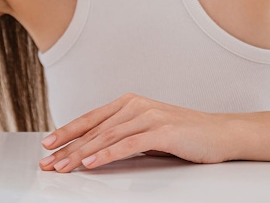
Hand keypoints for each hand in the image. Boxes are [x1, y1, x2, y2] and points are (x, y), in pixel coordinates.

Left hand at [39, 93, 233, 171]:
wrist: (221, 133)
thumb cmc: (186, 134)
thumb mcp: (149, 131)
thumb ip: (124, 135)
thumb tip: (95, 149)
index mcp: (131, 103)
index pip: (92, 118)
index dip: (68, 131)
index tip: (48, 144)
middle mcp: (137, 106)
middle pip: (95, 129)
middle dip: (68, 147)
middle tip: (48, 162)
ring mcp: (150, 116)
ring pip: (107, 137)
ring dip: (81, 153)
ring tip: (63, 166)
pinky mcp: (163, 131)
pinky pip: (128, 144)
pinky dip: (107, 155)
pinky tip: (92, 164)